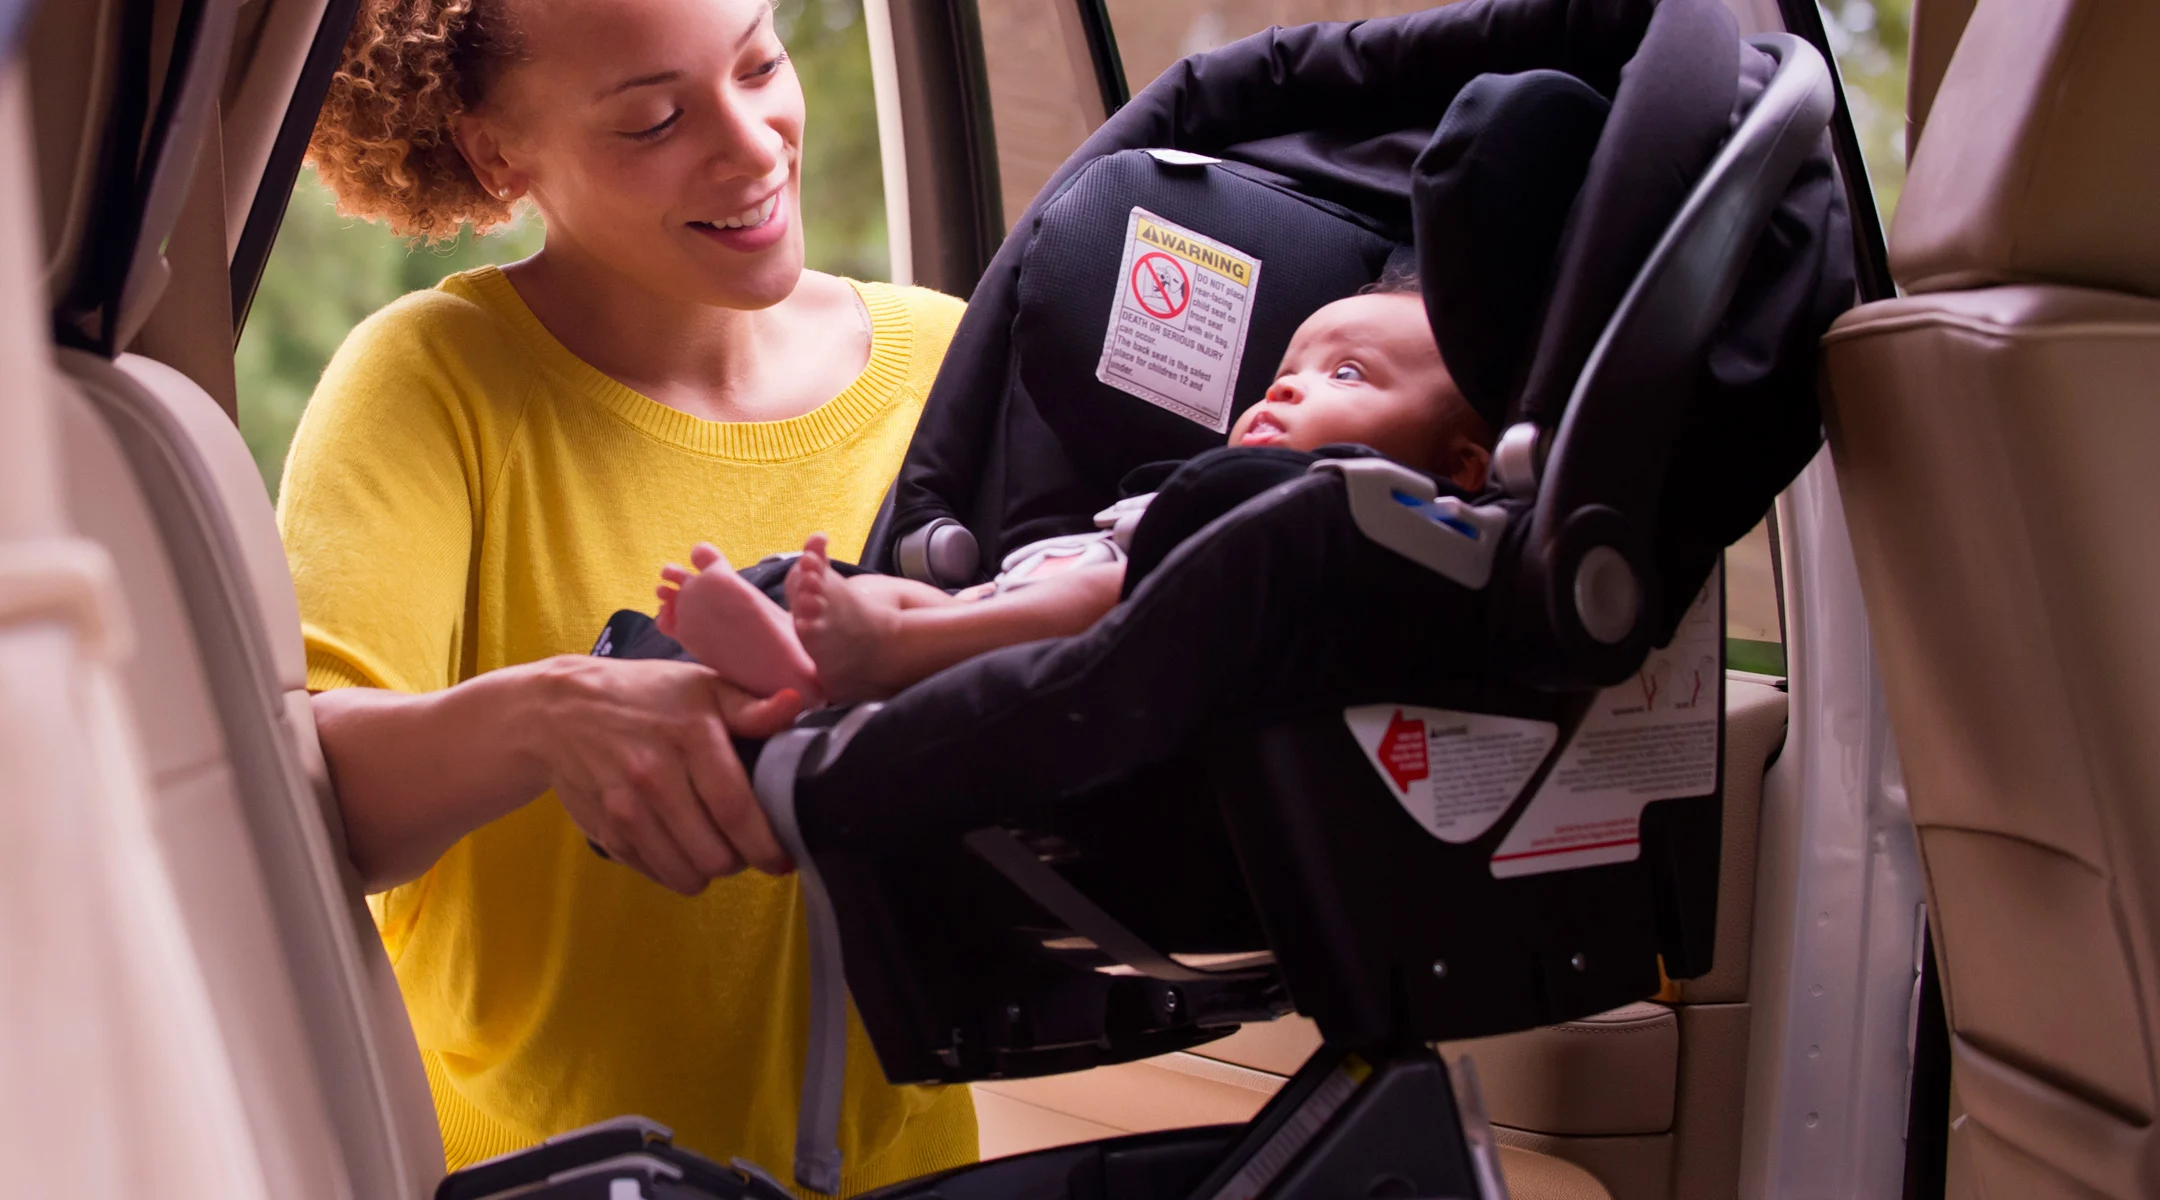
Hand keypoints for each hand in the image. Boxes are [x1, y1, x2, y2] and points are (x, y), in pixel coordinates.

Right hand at [529, 655, 803, 893]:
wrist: (559, 710)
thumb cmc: (643, 695)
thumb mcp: (700, 685)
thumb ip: (750, 706)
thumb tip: (794, 705)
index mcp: (691, 737)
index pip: (736, 810)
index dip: (766, 845)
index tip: (781, 859)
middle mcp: (656, 777)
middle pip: (714, 855)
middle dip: (740, 861)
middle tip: (744, 847)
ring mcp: (626, 808)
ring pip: (685, 874)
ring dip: (707, 870)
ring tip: (713, 846)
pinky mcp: (605, 831)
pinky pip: (654, 874)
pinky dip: (673, 869)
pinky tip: (678, 843)